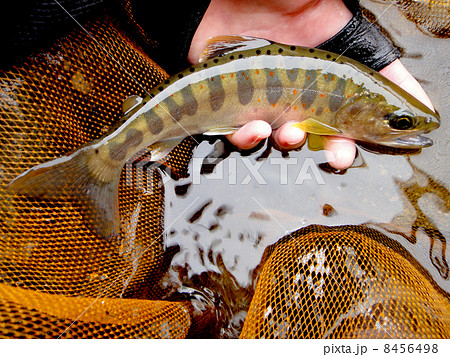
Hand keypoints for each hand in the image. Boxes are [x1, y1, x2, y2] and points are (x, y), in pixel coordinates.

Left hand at [188, 0, 433, 168]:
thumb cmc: (282, 1)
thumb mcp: (337, 21)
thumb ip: (375, 58)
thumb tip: (419, 98)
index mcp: (325, 73)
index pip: (347, 114)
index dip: (354, 137)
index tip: (357, 151)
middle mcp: (297, 89)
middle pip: (318, 131)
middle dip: (329, 149)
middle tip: (335, 156)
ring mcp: (264, 98)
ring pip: (280, 137)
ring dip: (290, 143)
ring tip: (290, 133)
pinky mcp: (234, 103)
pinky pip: (241, 132)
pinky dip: (248, 137)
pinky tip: (255, 127)